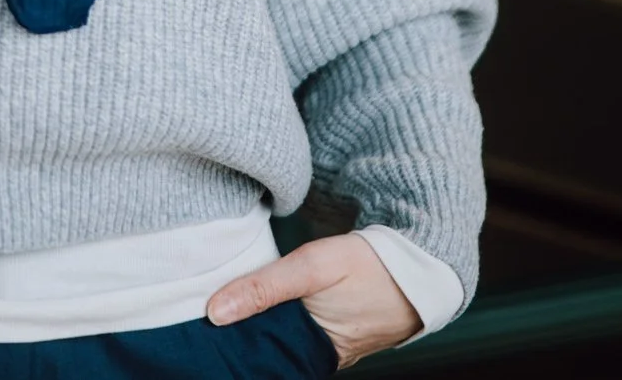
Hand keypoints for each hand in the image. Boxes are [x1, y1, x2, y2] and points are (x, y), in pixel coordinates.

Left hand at [206, 234, 421, 369]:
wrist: (420, 263)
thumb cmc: (367, 264)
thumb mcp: (311, 268)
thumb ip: (263, 287)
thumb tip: (214, 313)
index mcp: (313, 352)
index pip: (260, 357)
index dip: (232, 344)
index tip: (201, 330)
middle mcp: (322, 356)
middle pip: (270, 348)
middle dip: (243, 335)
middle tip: (205, 316)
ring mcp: (332, 344)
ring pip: (284, 337)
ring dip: (261, 323)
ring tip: (224, 305)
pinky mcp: (338, 330)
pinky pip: (301, 329)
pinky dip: (281, 317)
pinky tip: (260, 300)